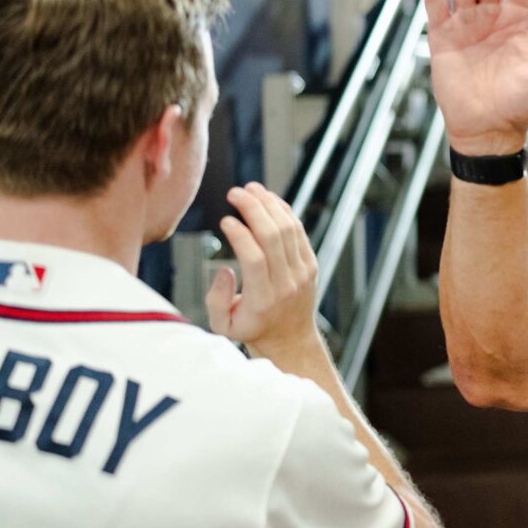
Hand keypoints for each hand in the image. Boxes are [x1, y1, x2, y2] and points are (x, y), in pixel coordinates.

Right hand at [205, 183, 319, 355]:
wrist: (291, 339)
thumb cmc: (254, 329)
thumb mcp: (224, 326)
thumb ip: (216, 300)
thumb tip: (224, 271)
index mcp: (263, 299)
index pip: (254, 259)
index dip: (240, 235)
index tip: (225, 220)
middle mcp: (286, 283)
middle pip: (273, 236)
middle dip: (253, 209)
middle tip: (234, 193)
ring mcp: (302, 272)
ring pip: (288, 228)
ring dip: (269, 204)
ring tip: (250, 188)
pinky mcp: (310, 263)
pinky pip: (298, 231)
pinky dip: (284, 211)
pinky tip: (268, 198)